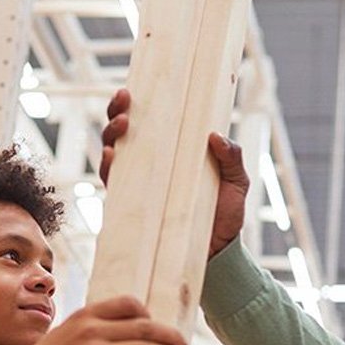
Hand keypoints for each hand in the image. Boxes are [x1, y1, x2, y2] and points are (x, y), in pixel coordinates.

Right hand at [0, 296, 186, 344]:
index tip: (155, 325)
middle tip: (182, 344)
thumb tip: (120, 328)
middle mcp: (91, 329)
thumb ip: (91, 328)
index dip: (147, 314)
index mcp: (86, 314)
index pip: (128, 303)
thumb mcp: (66, 334)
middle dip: (167, 335)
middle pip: (143, 326)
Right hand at [102, 88, 250, 258]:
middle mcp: (151, 167)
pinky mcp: (134, 208)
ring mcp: (140, 187)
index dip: (134, 105)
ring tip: (122, 125)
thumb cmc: (226, 216)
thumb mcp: (236, 182)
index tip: (132, 90)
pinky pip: (114, 186)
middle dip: (117, 113)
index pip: (149, 123)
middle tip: (125, 102)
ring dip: (111, 135)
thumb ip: (231, 158)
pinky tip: (112, 156)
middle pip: (123, 134)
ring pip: (113, 154)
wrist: (219, 254)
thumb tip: (215, 135)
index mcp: (172, 153)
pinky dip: (108, 169)